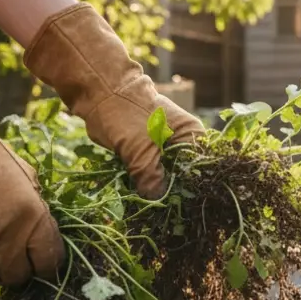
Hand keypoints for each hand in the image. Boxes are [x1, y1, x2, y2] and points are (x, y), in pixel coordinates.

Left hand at [23, 3, 203, 197]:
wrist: (97, 88)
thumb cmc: (123, 114)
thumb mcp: (138, 151)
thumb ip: (151, 178)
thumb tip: (157, 202)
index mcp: (192, 135)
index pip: (203, 169)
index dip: (194, 190)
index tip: (183, 208)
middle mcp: (184, 138)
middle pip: (185, 173)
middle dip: (173, 191)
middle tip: (163, 211)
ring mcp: (166, 140)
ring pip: (166, 171)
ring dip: (156, 186)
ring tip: (150, 203)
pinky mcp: (148, 143)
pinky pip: (152, 166)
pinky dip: (145, 177)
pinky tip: (139, 191)